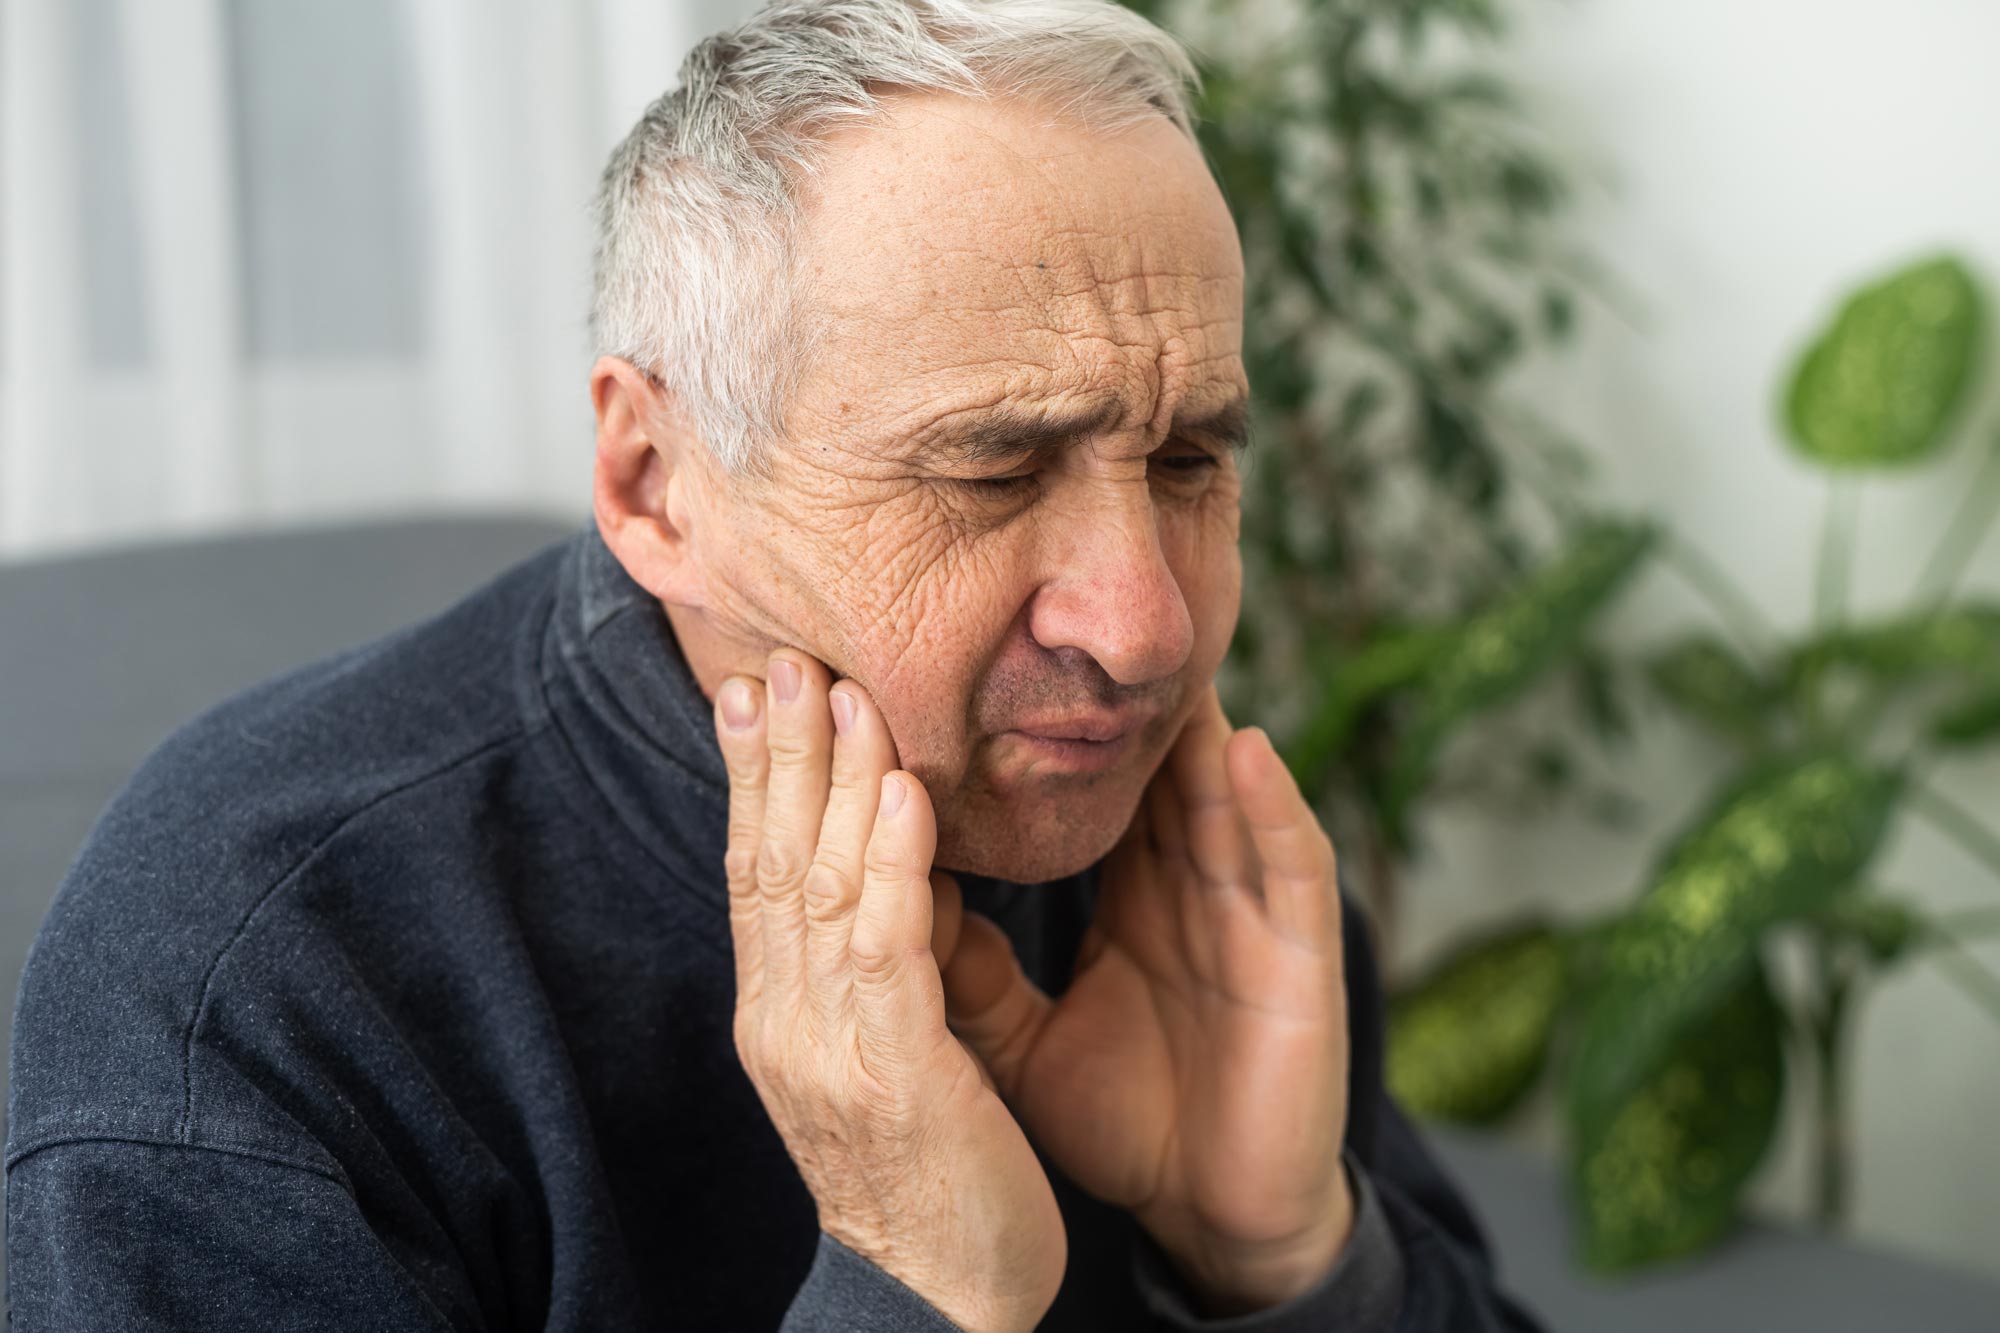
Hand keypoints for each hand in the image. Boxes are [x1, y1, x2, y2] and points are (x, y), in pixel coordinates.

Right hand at [714, 649, 1065, 1332]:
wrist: (938, 1307)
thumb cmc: (923, 1177)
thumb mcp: (872, 1059)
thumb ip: (863, 969)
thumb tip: (877, 874)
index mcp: (779, 1017)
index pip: (752, 874)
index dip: (752, 779)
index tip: (753, 691)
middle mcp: (785, 1022)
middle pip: (768, 862)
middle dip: (777, 754)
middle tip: (781, 654)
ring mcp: (830, 1047)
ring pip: (817, 887)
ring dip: (831, 780)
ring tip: (841, 687)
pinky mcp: (895, 1071)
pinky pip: (888, 949)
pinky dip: (890, 862)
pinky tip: (902, 791)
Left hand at [941, 685, 1353, 1316]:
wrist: (1212, 1217)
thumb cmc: (1126, 1123)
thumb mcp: (1022, 1040)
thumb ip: (966, 970)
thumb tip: (889, 891)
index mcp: (1125, 898)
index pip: (1079, 796)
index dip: (1030, 739)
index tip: (962, 678)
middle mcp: (1189, 887)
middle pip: (1152, 772)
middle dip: (1110, 702)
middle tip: (1053, 617)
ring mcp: (1250, 913)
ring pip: (1220, 795)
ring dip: (1192, 726)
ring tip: (1151, 650)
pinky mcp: (1303, 953)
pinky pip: (1291, 864)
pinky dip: (1274, 805)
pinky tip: (1243, 749)